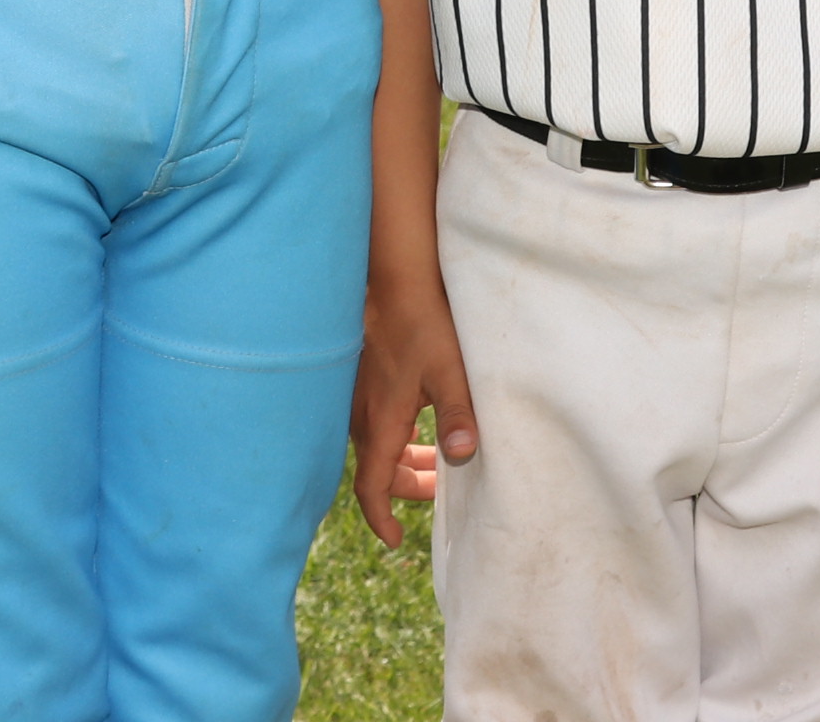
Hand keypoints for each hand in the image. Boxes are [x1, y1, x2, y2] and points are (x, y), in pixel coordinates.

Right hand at [351, 276, 481, 546]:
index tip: (397, 539)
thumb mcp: (449, 371)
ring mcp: (356, 398)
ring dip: (406, 462)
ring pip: (376, 447)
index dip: (381, 518)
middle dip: (408, 487)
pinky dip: (396, 439)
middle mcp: (361, 416)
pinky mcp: (360, 381)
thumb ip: (457, 415)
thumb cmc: (422, 323)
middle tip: (443, 489)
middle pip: (377, 471)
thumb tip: (463, 457)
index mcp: (380, 423)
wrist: (392, 279)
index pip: (371, 488)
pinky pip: (374, 425)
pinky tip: (419, 424)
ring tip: (441, 461)